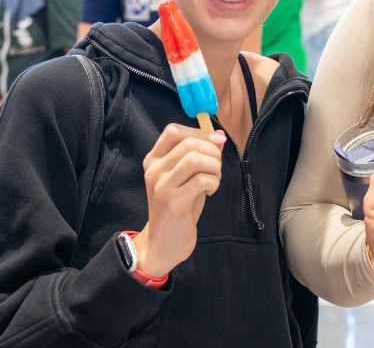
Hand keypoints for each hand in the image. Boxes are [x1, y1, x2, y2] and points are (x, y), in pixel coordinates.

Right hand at [132, 124, 225, 277]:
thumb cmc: (179, 205)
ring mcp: (161, 186)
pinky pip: (202, 180)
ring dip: (214, 167)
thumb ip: (199, 155)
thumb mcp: (186, 176)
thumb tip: (220, 136)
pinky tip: (210, 191)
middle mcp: (153, 170)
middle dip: (212, 152)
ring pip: (195, 159)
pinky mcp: (172, 202)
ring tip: (213, 179)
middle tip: (216, 168)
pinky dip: (214, 182)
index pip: (173, 131)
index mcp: (154, 160)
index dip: (200, 132)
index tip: (215, 143)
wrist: (164, 242)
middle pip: (189, 143)